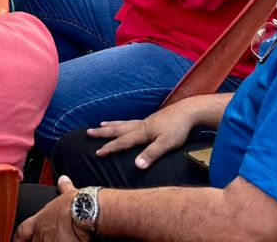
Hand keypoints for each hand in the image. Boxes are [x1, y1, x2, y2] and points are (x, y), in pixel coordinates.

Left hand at [15, 177, 90, 241]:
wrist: (84, 213)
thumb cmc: (75, 204)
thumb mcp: (67, 194)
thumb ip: (63, 188)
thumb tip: (63, 180)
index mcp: (40, 220)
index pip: (22, 230)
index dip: (19, 237)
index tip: (16, 240)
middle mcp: (40, 233)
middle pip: (33, 241)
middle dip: (37, 240)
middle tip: (44, 238)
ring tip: (58, 239)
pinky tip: (68, 241)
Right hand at [88, 99, 203, 168]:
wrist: (188, 111)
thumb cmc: (178, 128)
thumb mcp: (166, 144)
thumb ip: (151, 154)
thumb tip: (137, 165)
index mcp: (142, 132)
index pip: (123, 142)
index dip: (110, 148)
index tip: (97, 153)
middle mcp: (141, 126)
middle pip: (118, 129)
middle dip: (103, 132)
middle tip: (89, 132)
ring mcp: (146, 122)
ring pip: (124, 123)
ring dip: (111, 125)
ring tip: (101, 124)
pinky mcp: (152, 120)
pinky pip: (132, 121)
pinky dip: (123, 122)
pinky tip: (125, 123)